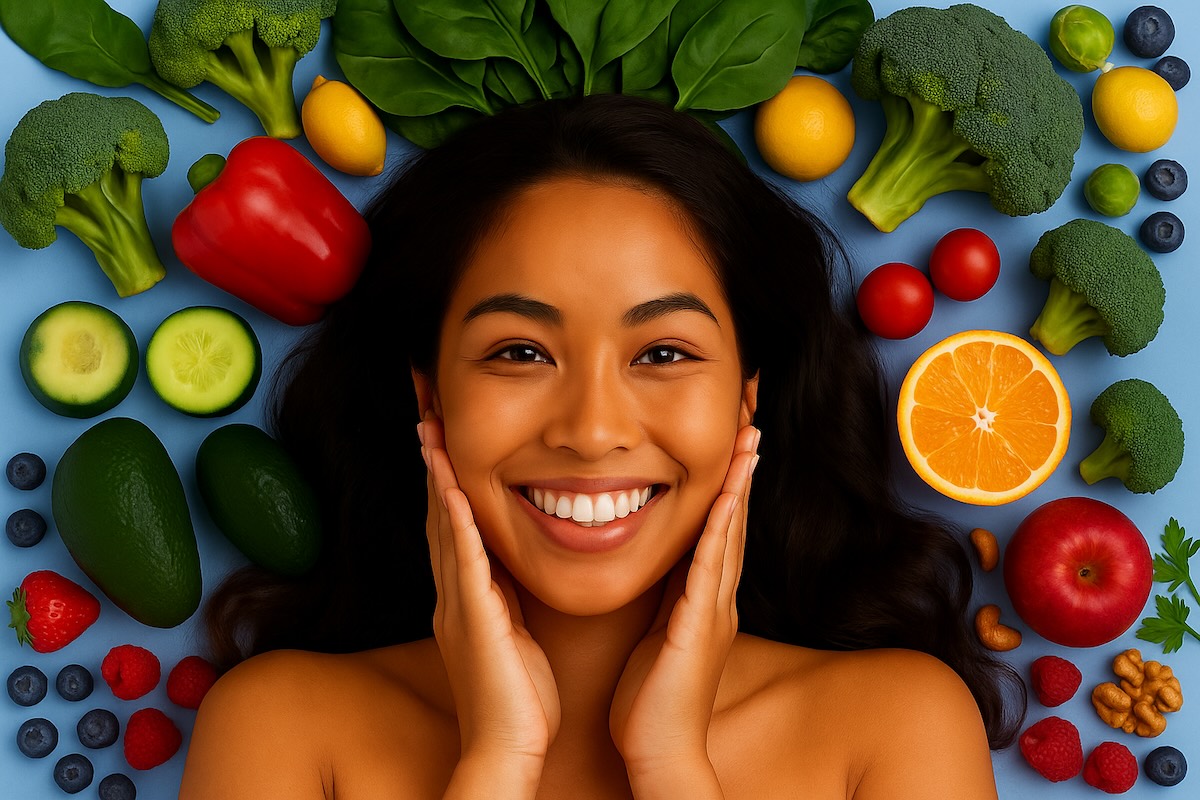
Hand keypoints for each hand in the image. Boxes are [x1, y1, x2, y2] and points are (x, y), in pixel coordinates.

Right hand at [420, 412, 560, 784]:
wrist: (507, 746)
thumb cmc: (518, 695)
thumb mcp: (512, 631)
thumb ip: (505, 595)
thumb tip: (509, 565)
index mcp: (465, 592)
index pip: (451, 518)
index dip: (445, 471)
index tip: (442, 428)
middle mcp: (453, 590)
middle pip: (437, 508)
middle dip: (432, 457)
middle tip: (425, 406)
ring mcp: (457, 602)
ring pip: (442, 523)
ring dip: (436, 473)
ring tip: (429, 425)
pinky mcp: (473, 616)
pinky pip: (461, 558)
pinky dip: (454, 518)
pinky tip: (450, 485)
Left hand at [609, 425, 759, 787]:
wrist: (662, 753)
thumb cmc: (653, 702)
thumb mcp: (659, 636)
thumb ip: (665, 600)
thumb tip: (659, 568)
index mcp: (704, 598)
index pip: (720, 526)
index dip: (727, 480)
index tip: (732, 436)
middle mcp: (717, 597)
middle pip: (734, 517)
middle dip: (743, 467)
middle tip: (752, 417)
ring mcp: (714, 610)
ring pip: (730, 532)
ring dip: (739, 484)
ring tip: (749, 437)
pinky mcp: (700, 626)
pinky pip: (711, 566)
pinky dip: (721, 527)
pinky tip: (726, 495)